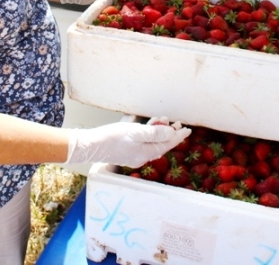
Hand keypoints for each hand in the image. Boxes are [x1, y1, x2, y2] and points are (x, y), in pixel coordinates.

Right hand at [63, 120, 190, 167]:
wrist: (91, 146)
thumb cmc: (112, 137)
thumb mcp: (136, 132)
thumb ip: (155, 133)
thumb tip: (171, 133)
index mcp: (147, 153)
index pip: (168, 144)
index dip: (179, 136)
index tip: (187, 129)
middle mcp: (143, 157)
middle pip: (162, 144)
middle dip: (170, 133)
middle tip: (177, 122)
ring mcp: (135, 156)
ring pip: (153, 143)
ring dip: (159, 132)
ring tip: (163, 120)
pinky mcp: (128, 153)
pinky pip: (145, 144)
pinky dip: (150, 135)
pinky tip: (149, 126)